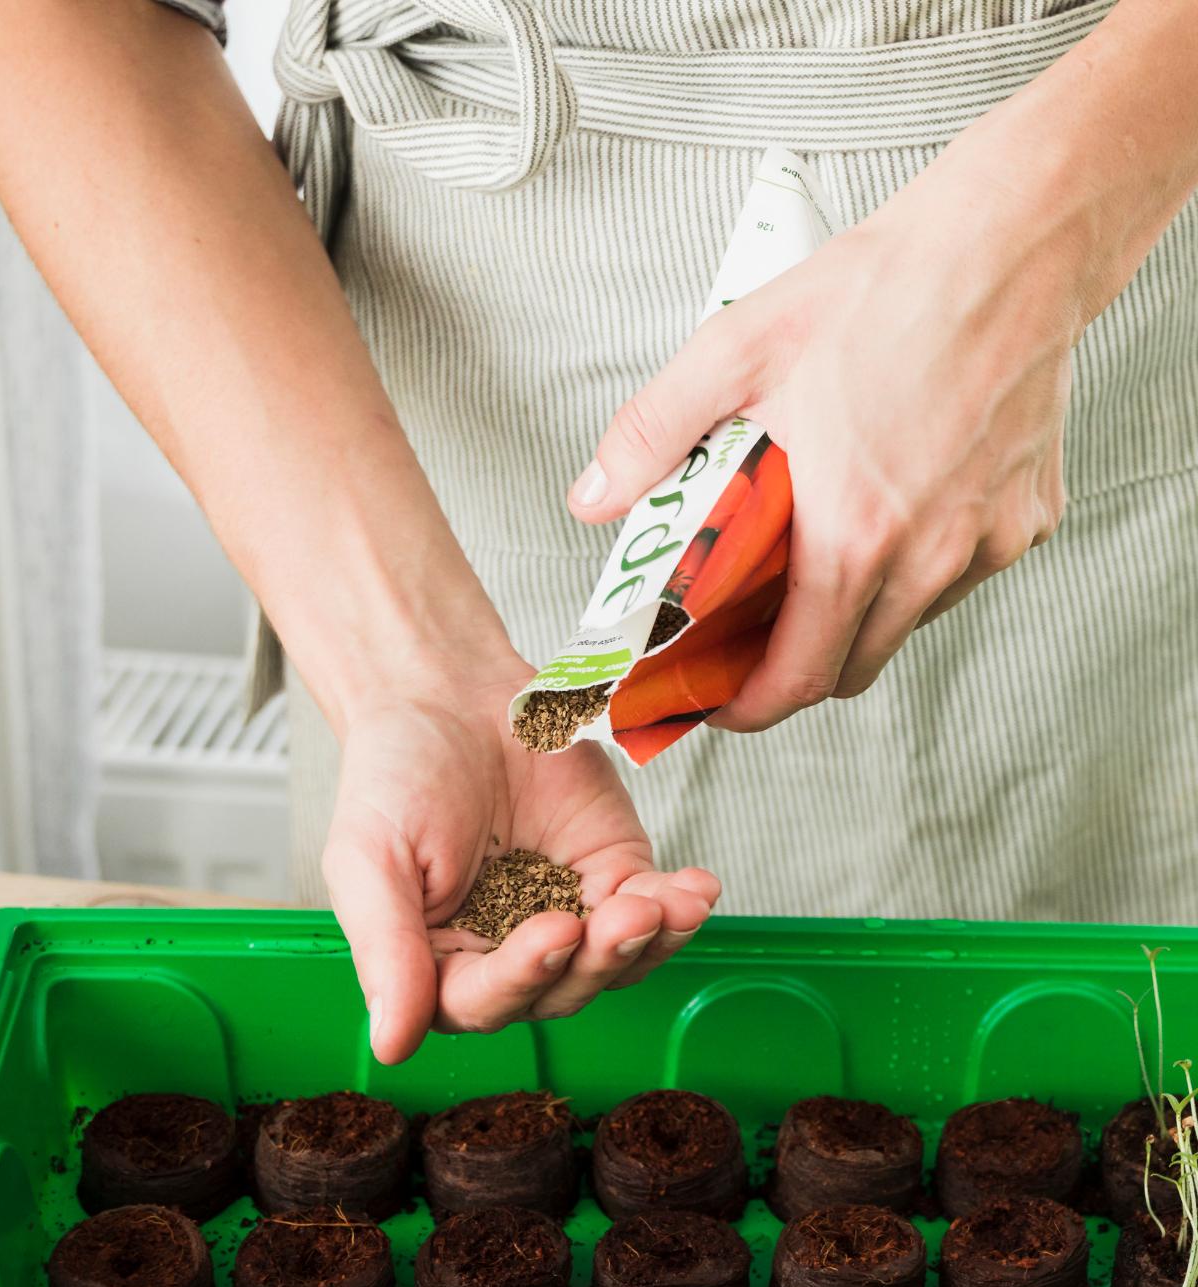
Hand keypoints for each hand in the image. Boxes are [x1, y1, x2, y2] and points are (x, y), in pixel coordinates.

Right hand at [320, 657, 719, 1062]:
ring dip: (649, 942)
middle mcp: (508, 955)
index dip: (525, 975)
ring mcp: (569, 916)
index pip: (486, 1001)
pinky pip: (653, 909)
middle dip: (599, 959)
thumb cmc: (394, 774)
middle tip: (625, 915)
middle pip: (563, 990)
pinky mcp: (613, 875)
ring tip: (671, 904)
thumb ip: (384, 952)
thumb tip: (389, 1048)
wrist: (446, 693)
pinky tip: (695, 890)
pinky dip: (679, 906)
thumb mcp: (367, 861)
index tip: (554, 929)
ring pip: (617, 961)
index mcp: (440, 967)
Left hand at [568, 130, 1078, 728]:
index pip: (799, 676)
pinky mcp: (1028, 519)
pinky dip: (919, 567)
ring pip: (908, 624)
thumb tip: (595, 496)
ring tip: (825, 554)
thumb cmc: (884, 289)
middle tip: (758, 638)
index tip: (724, 705)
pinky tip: (896, 506)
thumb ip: (655, 433)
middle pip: (852, 668)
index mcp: (852, 534)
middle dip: (798, 669)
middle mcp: (928, 557)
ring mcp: (986, 543)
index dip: (752, 707)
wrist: (1015, 241)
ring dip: (858, 615)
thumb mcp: (737, 350)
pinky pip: (962, 576)